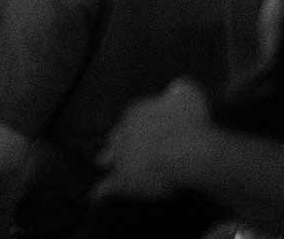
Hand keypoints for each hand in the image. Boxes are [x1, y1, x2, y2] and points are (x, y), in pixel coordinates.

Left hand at [96, 79, 212, 200]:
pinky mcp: (122, 180)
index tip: (143, 128)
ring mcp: (120, 157)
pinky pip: (107, 187)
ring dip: (108, 160)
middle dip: (118, 141)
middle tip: (120, 146)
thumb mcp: (188, 94)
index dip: (138, 123)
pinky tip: (94, 196)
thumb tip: (177, 86)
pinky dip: (101, 191)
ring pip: (109, 158)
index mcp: (136, 112)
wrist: (182, 149)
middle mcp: (123, 133)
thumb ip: (180, 89)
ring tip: (103, 164)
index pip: (132, 116)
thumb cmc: (189, 120)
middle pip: (117, 136)